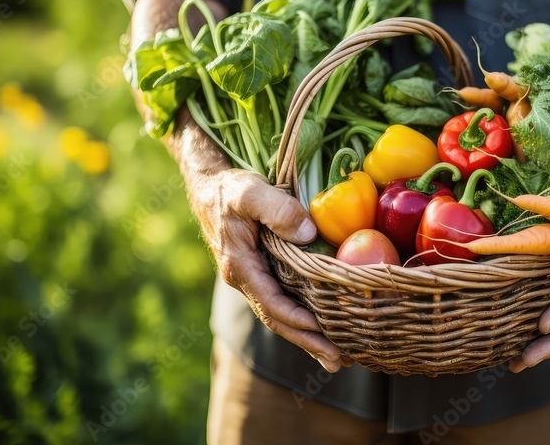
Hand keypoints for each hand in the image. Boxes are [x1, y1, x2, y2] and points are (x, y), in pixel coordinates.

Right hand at [188, 165, 349, 371]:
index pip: (270, 302)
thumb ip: (278, 210)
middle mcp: (246, 280)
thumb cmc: (230, 190)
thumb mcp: (251, 192)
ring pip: (282, 315)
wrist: (210, 188)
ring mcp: (254, 279)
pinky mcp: (264, 274)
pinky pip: (284, 302)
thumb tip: (308, 235)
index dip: (295, 319)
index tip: (321, 330)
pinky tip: (324, 328)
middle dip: (307, 342)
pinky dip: (304, 319)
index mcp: (240, 266)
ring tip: (338, 357)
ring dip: (308, 337)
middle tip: (338, 362)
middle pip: (278, 319)